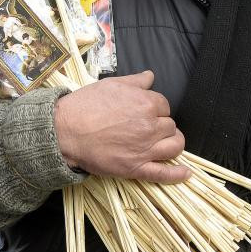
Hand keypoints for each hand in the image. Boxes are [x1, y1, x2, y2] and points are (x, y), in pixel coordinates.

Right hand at [53, 70, 189, 183]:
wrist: (65, 130)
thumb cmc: (86, 106)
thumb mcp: (112, 84)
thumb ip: (136, 81)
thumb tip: (151, 76)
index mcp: (146, 104)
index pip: (164, 106)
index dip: (156, 109)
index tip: (145, 112)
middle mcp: (150, 126)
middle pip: (170, 125)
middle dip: (161, 125)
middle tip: (146, 127)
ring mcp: (145, 149)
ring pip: (174, 146)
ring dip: (172, 143)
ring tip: (164, 143)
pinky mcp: (136, 168)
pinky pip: (162, 173)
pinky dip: (176, 174)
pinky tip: (185, 173)